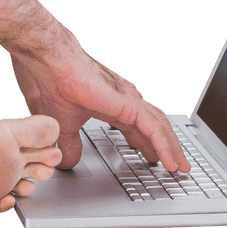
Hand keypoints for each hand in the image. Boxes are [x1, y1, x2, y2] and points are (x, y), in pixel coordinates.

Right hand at [10, 42, 189, 172]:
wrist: (49, 61)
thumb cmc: (50, 80)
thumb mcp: (61, 123)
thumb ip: (67, 142)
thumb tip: (66, 160)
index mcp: (107, 102)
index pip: (133, 125)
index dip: (143, 141)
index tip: (150, 154)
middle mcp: (122, 98)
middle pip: (152, 125)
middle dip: (163, 145)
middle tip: (172, 164)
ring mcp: (128, 99)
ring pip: (159, 126)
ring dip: (170, 147)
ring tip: (178, 166)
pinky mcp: (129, 104)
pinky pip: (154, 129)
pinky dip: (165, 146)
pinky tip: (170, 161)